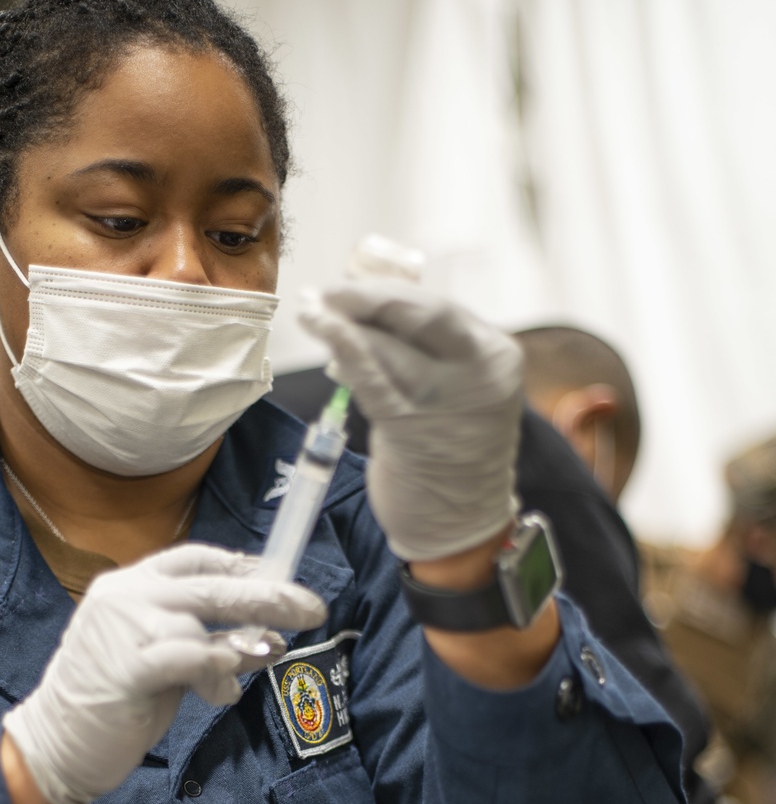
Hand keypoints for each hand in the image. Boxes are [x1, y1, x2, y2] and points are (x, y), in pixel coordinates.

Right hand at [3, 543, 325, 803]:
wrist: (56, 744)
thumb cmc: (112, 702)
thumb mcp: (161, 660)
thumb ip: (202, 642)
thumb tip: (265, 636)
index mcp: (128, 585)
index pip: (193, 559)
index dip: (242, 565)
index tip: (279, 575)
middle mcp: (125, 597)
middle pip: (211, 586)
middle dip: (269, 596)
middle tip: (312, 608)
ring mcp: (124, 629)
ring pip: (204, 620)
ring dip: (243, 645)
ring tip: (260, 662)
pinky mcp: (129, 667)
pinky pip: (190, 656)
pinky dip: (217, 668)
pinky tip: (226, 687)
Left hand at [300, 280, 523, 560]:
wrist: (460, 519)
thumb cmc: (449, 447)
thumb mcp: (453, 387)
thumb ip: (423, 349)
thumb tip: (363, 306)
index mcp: (494, 354)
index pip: (438, 308)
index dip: (388, 289)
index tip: (351, 284)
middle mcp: (478, 373)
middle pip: (419, 315)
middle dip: (367, 298)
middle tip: (326, 291)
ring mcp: (447, 402)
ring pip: (389, 347)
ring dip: (342, 324)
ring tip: (310, 311)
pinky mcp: (412, 429)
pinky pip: (371, 380)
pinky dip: (344, 351)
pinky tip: (323, 333)